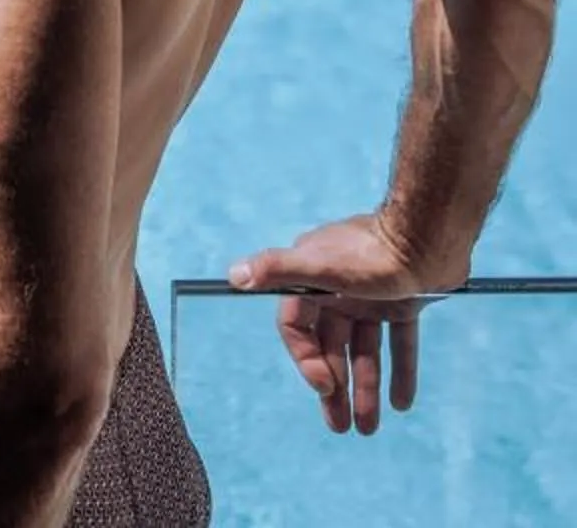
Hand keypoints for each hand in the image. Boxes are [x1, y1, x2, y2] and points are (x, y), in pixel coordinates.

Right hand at [229, 213, 462, 435]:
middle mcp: (338, 288)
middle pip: (331, 346)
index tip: (326, 387)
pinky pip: (397, 342)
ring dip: (365, 389)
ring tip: (369, 428)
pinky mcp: (403, 301)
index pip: (297, 327)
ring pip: (364, 350)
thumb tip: (235, 276)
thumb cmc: (373, 253)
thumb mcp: (321, 266)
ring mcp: (372, 296)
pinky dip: (399, 371)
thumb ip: (278, 270)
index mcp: (313, 278)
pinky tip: (401, 403)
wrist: (429, 235)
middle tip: (341, 428)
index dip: (307, 360)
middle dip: (335, 388)